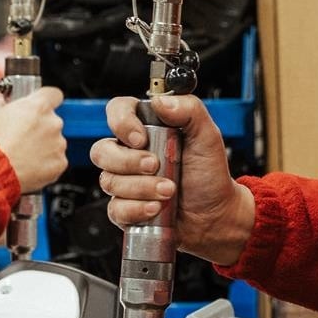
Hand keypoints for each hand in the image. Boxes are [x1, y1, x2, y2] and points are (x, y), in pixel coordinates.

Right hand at [0, 86, 66, 192]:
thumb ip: (1, 103)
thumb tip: (3, 103)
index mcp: (38, 106)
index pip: (54, 94)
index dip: (45, 99)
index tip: (39, 105)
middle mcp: (53, 123)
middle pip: (52, 120)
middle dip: (40, 126)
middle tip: (22, 134)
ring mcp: (58, 144)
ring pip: (54, 140)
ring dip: (42, 144)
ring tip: (23, 152)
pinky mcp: (60, 162)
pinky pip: (55, 159)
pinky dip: (46, 161)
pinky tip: (29, 163)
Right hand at [89, 95, 254, 265]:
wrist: (215, 215)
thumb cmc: (209, 176)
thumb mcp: (208, 137)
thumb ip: (190, 110)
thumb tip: (161, 101)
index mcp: (146, 130)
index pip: (117, 112)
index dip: (121, 122)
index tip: (141, 138)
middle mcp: (130, 154)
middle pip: (102, 151)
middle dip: (129, 162)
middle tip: (155, 166)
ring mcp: (124, 181)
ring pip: (109, 181)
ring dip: (141, 188)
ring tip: (168, 192)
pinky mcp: (124, 207)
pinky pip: (114, 208)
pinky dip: (136, 209)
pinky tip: (156, 208)